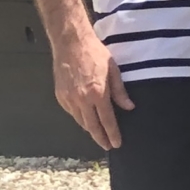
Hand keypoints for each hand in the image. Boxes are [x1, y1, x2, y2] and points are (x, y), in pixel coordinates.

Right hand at [52, 28, 130, 151]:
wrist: (71, 44)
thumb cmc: (96, 54)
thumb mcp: (114, 71)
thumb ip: (120, 92)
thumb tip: (129, 107)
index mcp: (98, 93)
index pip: (107, 120)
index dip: (112, 134)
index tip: (116, 144)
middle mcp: (81, 99)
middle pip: (91, 125)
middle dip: (100, 138)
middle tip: (107, 145)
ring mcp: (69, 98)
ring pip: (80, 120)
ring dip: (90, 128)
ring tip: (99, 134)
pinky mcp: (60, 95)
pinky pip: (72, 112)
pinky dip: (80, 118)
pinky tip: (86, 119)